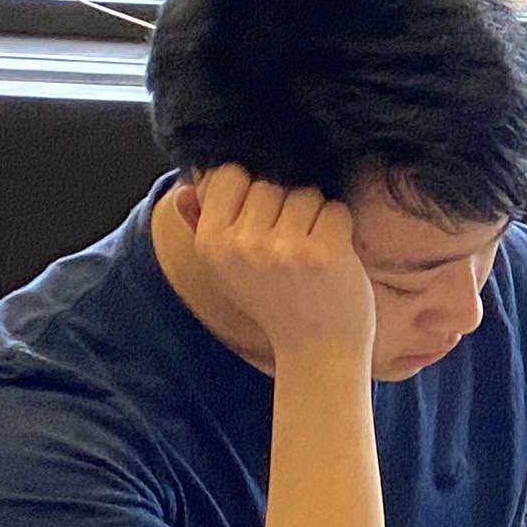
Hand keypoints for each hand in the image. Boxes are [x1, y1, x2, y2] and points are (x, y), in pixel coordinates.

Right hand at [167, 164, 371, 370]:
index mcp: (211, 244)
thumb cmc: (275, 304)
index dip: (250, 189)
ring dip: (315, 217)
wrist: (317, 352)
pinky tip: (332, 258)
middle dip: (286, 207)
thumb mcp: (226, 269)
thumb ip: (203, 224)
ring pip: (305, 193)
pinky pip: (335, 210)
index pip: (228, 174)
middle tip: (290, 248)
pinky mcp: (322, 253)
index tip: (262, 221)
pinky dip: (340, 228)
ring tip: (310, 254)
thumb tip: (186, 187)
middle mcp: (241, 244)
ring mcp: (283, 249)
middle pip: (270, 183)